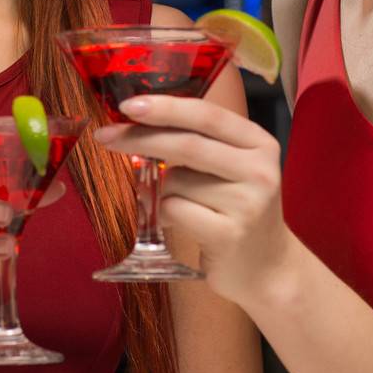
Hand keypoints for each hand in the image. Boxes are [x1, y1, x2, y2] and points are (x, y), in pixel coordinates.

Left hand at [95, 95, 288, 304]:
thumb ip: (197, 142)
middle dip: (140, 138)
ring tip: (180, 205)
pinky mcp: (229, 234)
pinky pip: (173, 209)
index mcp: (259, 143)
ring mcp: (248, 203)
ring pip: (175, 180)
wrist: (267, 268)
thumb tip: (135, 123)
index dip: (166, 107)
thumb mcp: (230, 168)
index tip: (128, 104)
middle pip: (187, 143)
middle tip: (106, 136)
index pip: (208, 115)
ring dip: (159, 189)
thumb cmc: (236, 210)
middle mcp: (260, 169)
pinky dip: (162, 213)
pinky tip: (180, 223)